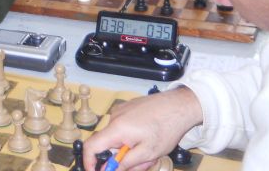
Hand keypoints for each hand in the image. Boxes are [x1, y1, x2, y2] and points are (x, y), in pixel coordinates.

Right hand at [83, 88, 202, 170]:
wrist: (179, 105)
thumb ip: (126, 163)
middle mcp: (114, 117)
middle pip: (107, 143)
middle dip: (121, 157)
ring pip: (118, 136)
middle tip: (142, 164)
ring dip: (129, 148)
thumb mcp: (147, 153)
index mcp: (116, 129)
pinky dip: (132, 137)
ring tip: (150, 151)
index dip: (90, 162)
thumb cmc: (166, 129)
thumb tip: (108, 170)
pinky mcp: (128, 107)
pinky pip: (124, 127)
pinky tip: (148, 138)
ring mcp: (121, 110)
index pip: (91, 146)